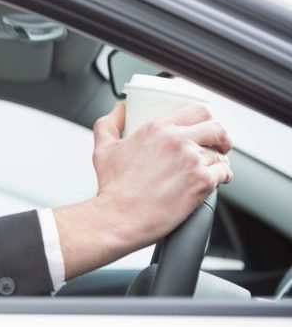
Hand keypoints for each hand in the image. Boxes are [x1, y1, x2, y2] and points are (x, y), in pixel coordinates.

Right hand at [55, 102, 233, 278]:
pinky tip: (217, 178)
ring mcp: (193, 161)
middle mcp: (178, 141)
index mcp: (157, 128)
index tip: (204, 126)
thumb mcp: (103, 148)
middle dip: (221, 136)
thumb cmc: (112, 186)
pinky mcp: (202, 183)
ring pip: (220, 153)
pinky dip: (223, 175)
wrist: (120, 216)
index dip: (206, 117)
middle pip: (216, 128)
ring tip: (211, 167)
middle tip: (218, 144)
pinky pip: (224, 172)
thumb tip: (120, 110)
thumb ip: (109, 124)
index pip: (197, 110)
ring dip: (218, 159)